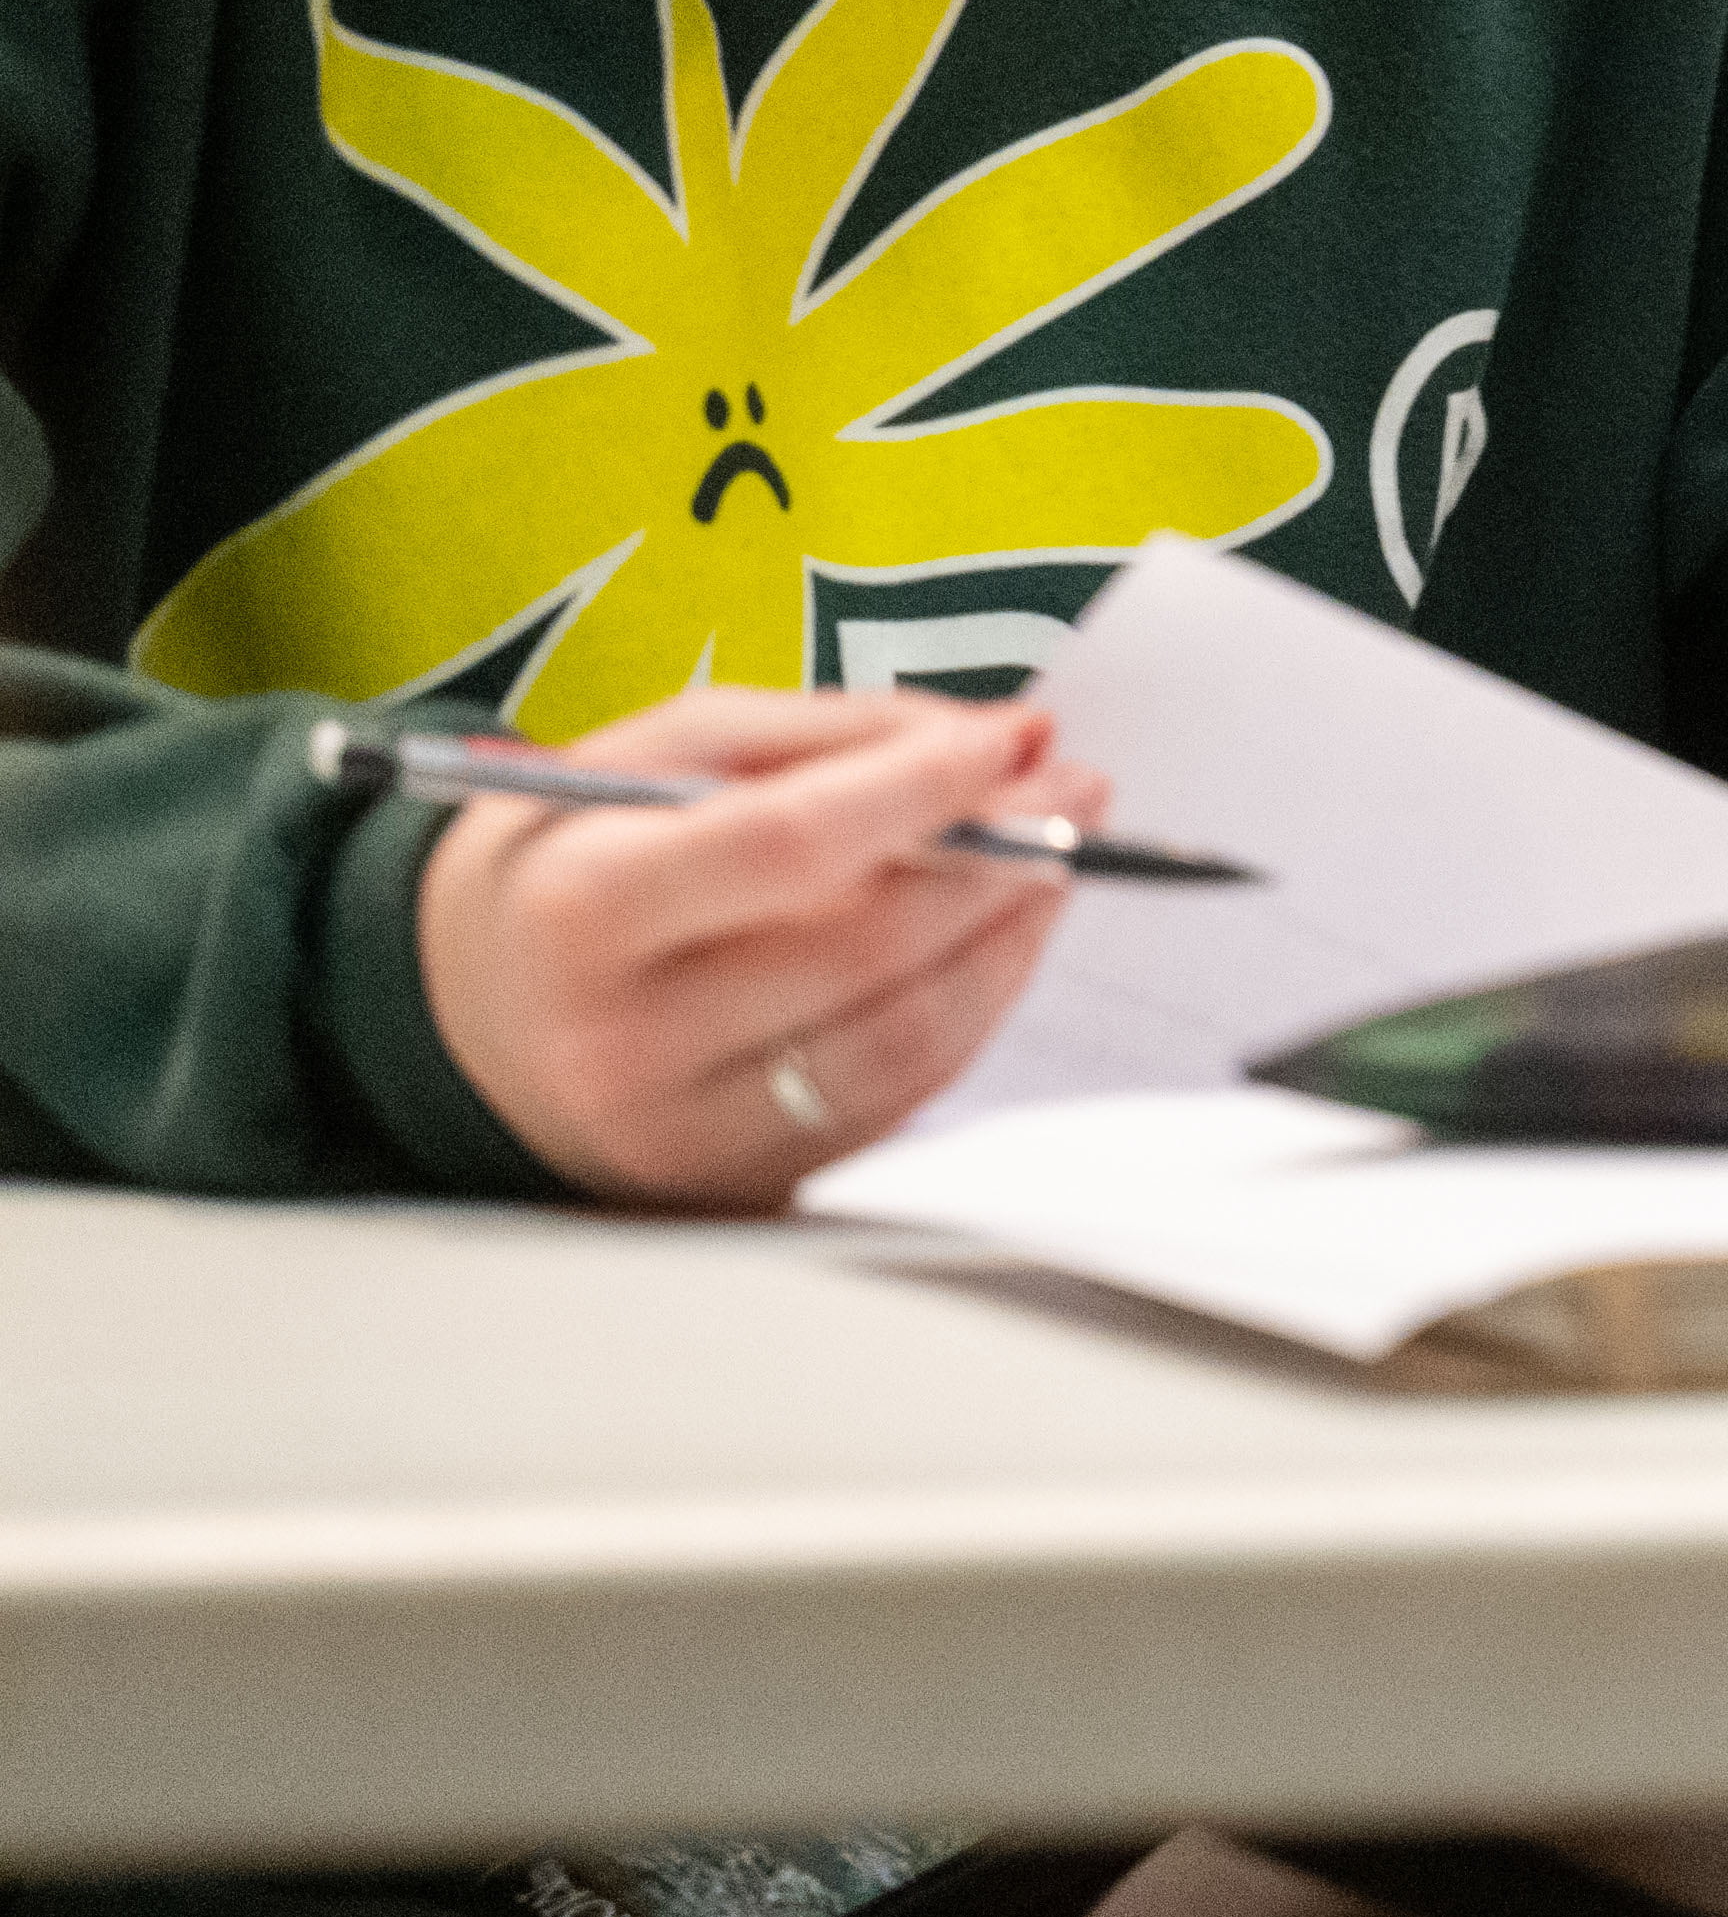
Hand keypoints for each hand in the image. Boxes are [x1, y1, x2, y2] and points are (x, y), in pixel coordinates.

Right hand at [416, 685, 1103, 1210]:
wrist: (462, 1012)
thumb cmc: (570, 862)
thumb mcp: (652, 753)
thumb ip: (827, 734)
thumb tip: (1004, 741)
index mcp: (578, 911)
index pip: (789, 844)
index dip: (926, 787)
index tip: (1023, 738)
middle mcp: (622, 1039)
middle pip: (866, 945)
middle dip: (1002, 857)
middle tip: (1075, 788)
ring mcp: (682, 1131)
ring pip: (906, 1032)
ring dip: (1011, 935)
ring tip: (1060, 855)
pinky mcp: (739, 1182)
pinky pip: (901, 1094)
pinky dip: (975, 1006)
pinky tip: (1001, 937)